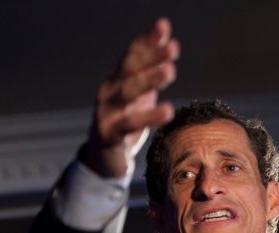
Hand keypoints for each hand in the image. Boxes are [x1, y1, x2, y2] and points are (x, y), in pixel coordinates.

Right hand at [82, 18, 178, 177]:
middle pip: (130, 69)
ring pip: (127, 91)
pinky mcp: (108, 133)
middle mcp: (109, 90)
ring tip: (170, 71)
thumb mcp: (141, 96)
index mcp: (117, 79)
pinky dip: (149, 116)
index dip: (147, 40)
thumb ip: (152, 71)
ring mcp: (106, 111)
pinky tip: (168, 110)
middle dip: (151, 56)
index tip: (164, 26)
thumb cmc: (126, 122)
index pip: (132, 54)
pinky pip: (129, 123)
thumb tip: (169, 42)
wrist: (105, 159)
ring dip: (149, 79)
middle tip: (173, 48)